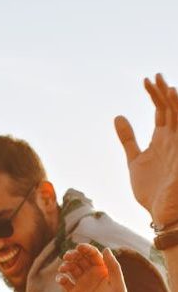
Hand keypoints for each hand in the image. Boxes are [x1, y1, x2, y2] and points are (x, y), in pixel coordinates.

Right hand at [55, 244, 129, 291]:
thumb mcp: (118, 285)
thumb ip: (113, 267)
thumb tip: (106, 249)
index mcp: (103, 271)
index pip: (93, 255)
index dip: (86, 249)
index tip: (79, 247)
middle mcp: (92, 276)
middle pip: (80, 259)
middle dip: (73, 255)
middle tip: (68, 256)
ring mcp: (82, 285)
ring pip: (71, 269)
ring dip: (66, 265)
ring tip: (64, 268)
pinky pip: (64, 282)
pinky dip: (60, 278)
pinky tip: (61, 279)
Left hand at [115, 73, 177, 226]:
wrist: (161, 214)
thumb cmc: (151, 190)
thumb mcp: (135, 161)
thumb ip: (128, 139)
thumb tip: (118, 116)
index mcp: (162, 139)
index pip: (162, 111)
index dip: (155, 95)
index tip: (145, 80)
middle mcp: (173, 140)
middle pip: (170, 110)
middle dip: (162, 93)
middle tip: (153, 77)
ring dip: (173, 102)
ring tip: (164, 85)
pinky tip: (173, 102)